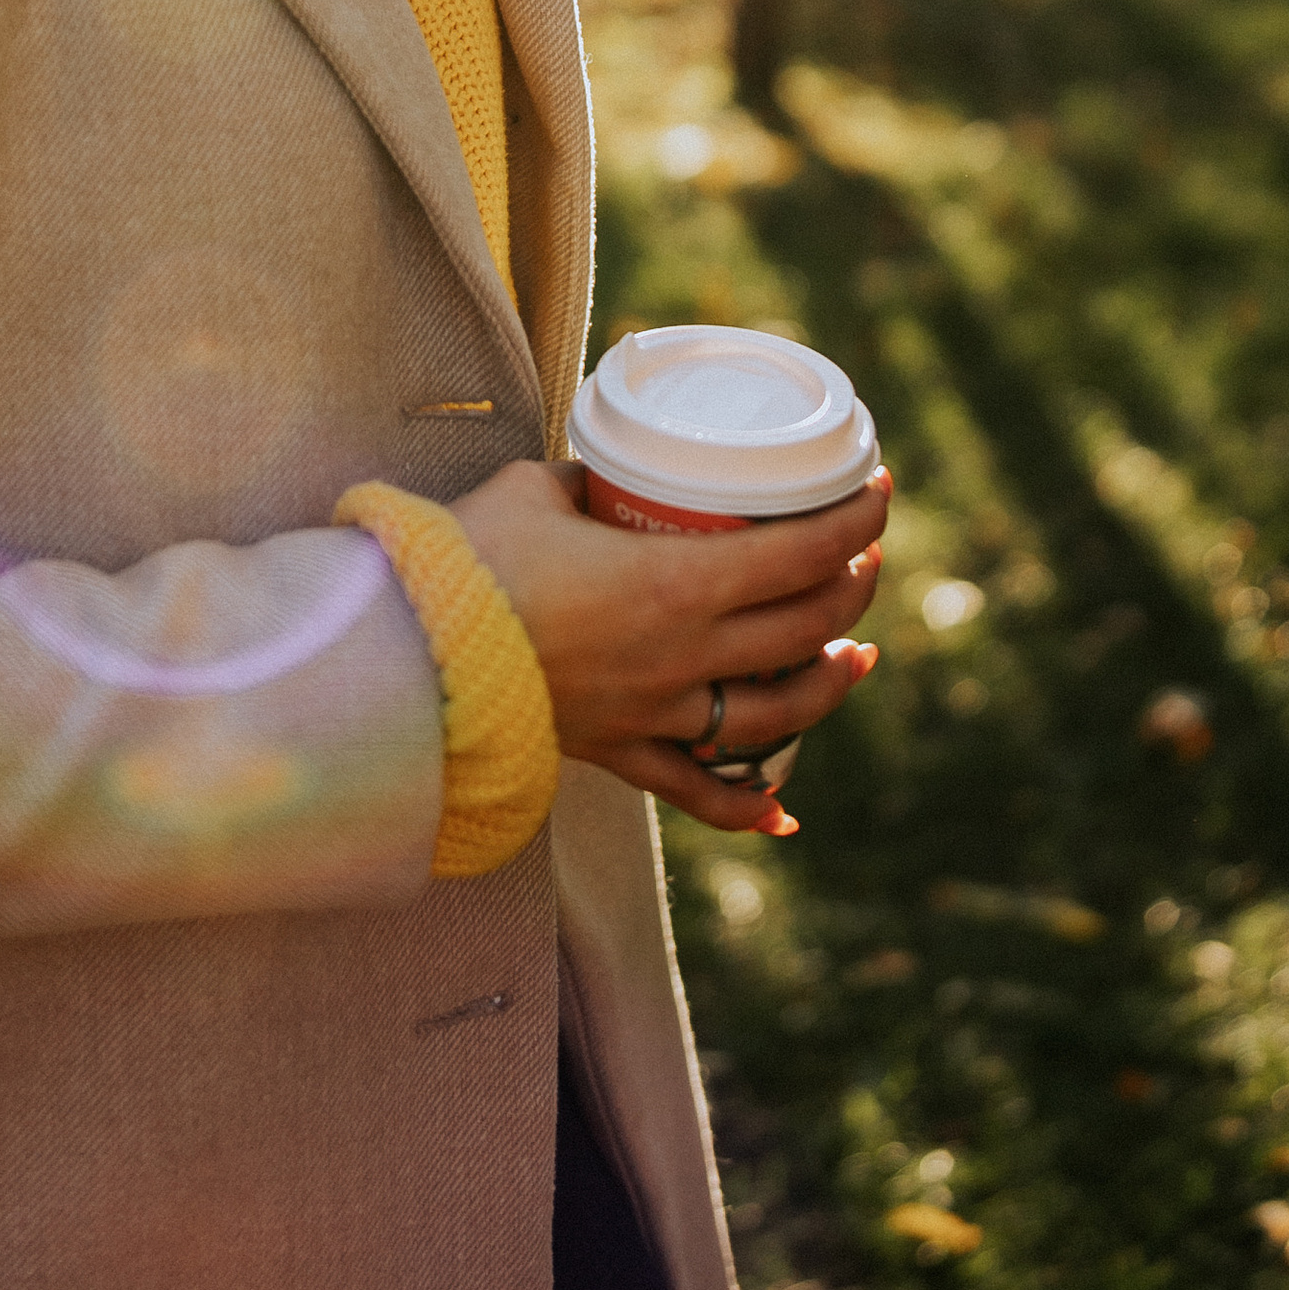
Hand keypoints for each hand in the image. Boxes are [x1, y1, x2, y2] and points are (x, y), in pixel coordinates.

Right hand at [451, 459, 889, 836]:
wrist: (409, 656)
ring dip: (829, 684)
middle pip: (804, 628)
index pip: (798, 555)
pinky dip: (748, 807)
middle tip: (864, 559)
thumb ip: (583, 483)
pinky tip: (784, 814)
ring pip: (776, 714)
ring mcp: (656, 712)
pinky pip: (699, 792)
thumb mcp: (535, 489)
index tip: (879, 493)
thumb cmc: (469, 561)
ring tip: (855, 657)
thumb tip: (603, 474)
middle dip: (853, 589)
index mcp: (673, 582)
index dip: (852, 523)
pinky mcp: (621, 752)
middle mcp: (682, 655)